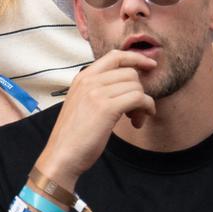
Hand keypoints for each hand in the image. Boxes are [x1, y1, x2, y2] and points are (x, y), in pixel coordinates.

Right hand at [34, 51, 155, 190]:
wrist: (62, 155)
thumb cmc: (75, 135)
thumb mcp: (82, 103)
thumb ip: (98, 90)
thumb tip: (127, 84)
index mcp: (82, 77)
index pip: (115, 56)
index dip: (136, 58)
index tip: (150, 66)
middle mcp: (88, 80)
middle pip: (129, 73)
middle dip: (139, 91)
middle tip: (135, 111)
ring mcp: (96, 92)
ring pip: (136, 86)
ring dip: (143, 104)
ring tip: (134, 120)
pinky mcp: (106, 108)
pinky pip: (138, 98)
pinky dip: (146, 108)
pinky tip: (138, 122)